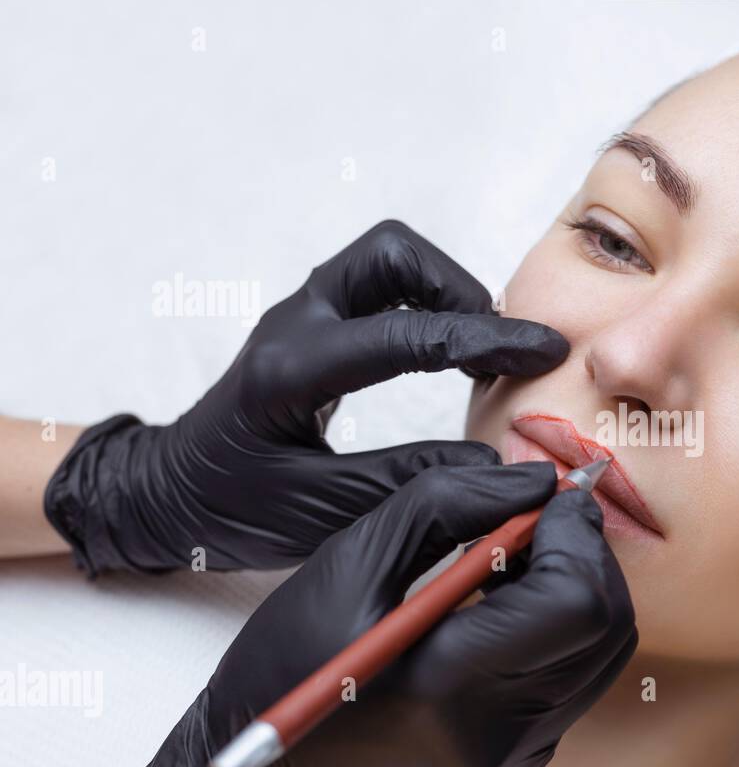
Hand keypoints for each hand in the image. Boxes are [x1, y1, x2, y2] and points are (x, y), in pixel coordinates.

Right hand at [25, 462, 637, 766]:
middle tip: (541, 517)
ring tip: (520, 559)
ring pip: (603, 654)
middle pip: (606, 626)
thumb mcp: (349, 562)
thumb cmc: (289, 666)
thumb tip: (535, 480)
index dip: (576, 535)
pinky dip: (561, 630)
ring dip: (580, 588)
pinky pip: (575, 682)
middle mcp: (496, 733)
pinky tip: (507, 607)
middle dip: (587, 555)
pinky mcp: (518, 765)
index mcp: (447, 683)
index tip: (549, 496)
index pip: (574, 602)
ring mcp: (514, 758)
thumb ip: (446, 506)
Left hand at [44, 219, 567, 573]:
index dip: (488, 341)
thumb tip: (497, 466)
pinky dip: (427, 307)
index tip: (545, 352)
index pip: (408, 334)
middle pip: (393, 253)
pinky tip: (449, 355)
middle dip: (460, 289)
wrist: (166, 495)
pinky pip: (381, 289)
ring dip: (446, 291)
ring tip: (481, 351)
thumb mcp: (320, 513)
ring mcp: (302, 317)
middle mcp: (297, 323)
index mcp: (293, 371)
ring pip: (389, 259)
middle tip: (498, 349)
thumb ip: (408, 483)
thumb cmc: (230, 509)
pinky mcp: (313, 326)